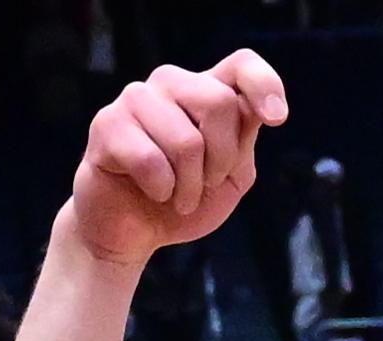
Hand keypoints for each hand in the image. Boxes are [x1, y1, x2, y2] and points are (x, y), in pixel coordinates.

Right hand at [64, 51, 288, 266]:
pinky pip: (150, 159)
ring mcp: (135, 100)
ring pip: (186, 139)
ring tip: (178, 197)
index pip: (241, 65)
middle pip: (219, 102)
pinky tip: (153, 193)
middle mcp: (171, 85)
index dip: (265, 84)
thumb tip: (256, 110)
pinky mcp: (106, 124)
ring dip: (189, 183)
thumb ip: (244, 140)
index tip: (276, 119)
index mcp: (205, 90)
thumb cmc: (181, 201)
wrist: (130, 233)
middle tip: (208, 184)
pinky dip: (160, 188)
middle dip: (222, 157)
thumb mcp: (230, 176)